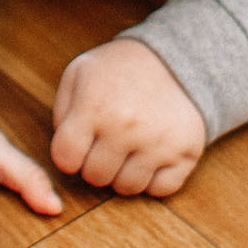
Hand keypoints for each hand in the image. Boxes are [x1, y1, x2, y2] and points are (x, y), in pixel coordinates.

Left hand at [51, 38, 206, 196]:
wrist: (173, 58)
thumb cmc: (119, 70)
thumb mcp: (80, 73)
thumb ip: (61, 113)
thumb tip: (64, 154)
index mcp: (95, 108)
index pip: (66, 160)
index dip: (68, 155)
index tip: (79, 144)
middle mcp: (127, 127)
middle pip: (96, 177)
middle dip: (96, 164)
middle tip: (106, 143)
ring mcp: (159, 142)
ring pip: (128, 188)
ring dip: (124, 173)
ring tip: (128, 148)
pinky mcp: (186, 152)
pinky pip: (160, 189)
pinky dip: (153, 179)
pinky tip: (151, 155)